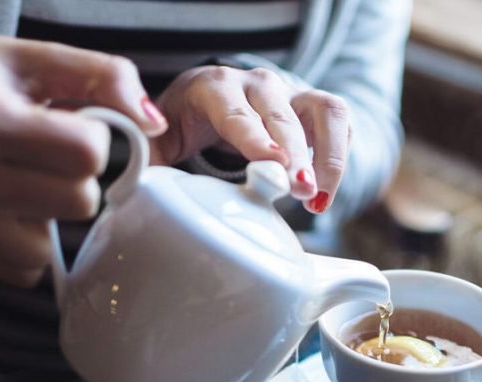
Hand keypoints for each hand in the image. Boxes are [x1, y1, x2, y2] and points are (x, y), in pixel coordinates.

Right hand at [0, 32, 167, 285]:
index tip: (69, 123)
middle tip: (46, 154)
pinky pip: (21, 269)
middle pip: (77, 203)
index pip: (86, 155)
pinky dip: (26, 243)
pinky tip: (6, 206)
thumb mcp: (34, 55)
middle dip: (76, 178)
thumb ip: (103, 77)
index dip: (93, 138)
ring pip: (49, 247)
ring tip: (23, 179)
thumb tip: (153, 125)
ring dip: (51, 217)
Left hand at [150, 65, 350, 213]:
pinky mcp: (317, 108)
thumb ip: (147, 156)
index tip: (271, 163)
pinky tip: (322, 196)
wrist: (217, 99)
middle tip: (299, 191)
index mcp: (213, 86)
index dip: (254, 137)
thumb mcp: (160, 134)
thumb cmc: (187, 121)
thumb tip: (139, 188)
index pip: (235, 111)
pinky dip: (339, 160)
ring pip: (326, 112)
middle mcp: (258, 83)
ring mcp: (292, 92)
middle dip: (296, 154)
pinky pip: (342, 125)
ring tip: (318, 199)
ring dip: (328, 156)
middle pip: (282, 115)